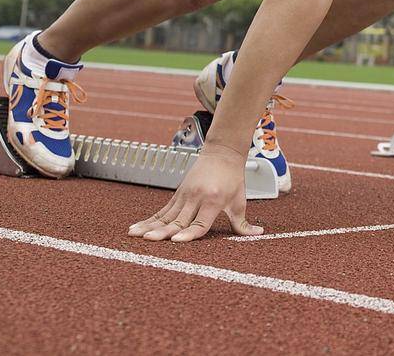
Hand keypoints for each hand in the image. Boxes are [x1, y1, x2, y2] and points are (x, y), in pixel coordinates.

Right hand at [128, 144, 260, 241]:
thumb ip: (243, 222)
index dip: (189, 233)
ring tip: (135, 236)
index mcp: (214, 200)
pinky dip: (148, 220)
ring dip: (150, 226)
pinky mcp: (177, 194)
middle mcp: (197, 198)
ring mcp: (185, 195)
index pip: (200, 222)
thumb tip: (258, 235)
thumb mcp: (240, 200)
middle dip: (163, 231)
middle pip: (179, 220)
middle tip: (149, 240)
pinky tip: (135, 229)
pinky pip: (162, 210)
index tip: (177, 241)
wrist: (223, 153)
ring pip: (166, 215)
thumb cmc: (233, 178)